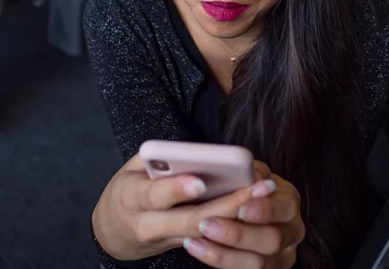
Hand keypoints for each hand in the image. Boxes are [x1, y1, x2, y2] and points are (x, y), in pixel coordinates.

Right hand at [92, 155, 288, 262]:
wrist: (112, 232)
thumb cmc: (127, 189)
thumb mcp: (131, 168)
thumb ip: (157, 158)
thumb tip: (191, 151)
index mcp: (132, 198)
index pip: (154, 196)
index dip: (177, 189)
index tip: (200, 181)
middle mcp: (149, 226)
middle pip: (192, 220)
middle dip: (227, 205)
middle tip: (258, 187)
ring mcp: (166, 242)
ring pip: (206, 235)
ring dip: (238, 217)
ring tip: (264, 196)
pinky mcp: (182, 249)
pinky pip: (210, 244)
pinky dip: (233, 230)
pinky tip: (258, 215)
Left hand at [184, 170, 304, 268]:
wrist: (241, 211)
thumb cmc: (244, 186)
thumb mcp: (251, 174)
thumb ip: (249, 172)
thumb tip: (246, 172)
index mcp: (290, 201)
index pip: (284, 207)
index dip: (265, 209)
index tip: (241, 207)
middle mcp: (292, 231)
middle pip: (273, 239)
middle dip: (239, 234)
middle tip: (206, 224)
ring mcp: (281, 256)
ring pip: (258, 262)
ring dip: (223, 252)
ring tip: (194, 239)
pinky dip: (219, 260)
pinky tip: (198, 248)